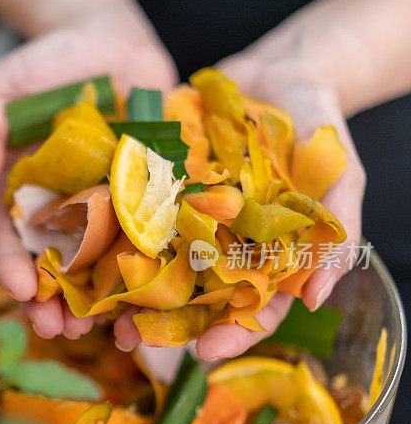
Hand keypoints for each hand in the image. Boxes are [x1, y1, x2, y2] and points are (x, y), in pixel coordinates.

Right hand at [0, 10, 176, 338]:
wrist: (110, 40)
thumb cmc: (48, 63)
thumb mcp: (0, 89)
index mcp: (23, 194)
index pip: (9, 239)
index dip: (11, 268)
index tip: (21, 290)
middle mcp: (64, 210)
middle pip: (54, 266)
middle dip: (53, 302)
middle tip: (59, 330)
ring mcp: (109, 208)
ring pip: (101, 266)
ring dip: (99, 303)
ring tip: (103, 330)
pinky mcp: (152, 199)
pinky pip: (151, 240)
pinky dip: (150, 272)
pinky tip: (153, 300)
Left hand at [114, 56, 365, 359]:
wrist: (276, 71)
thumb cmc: (318, 127)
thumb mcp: (339, 176)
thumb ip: (335, 233)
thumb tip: (317, 298)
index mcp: (262, 255)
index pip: (251, 307)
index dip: (231, 332)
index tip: (206, 352)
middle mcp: (217, 243)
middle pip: (189, 295)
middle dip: (161, 322)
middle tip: (129, 340)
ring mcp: (183, 216)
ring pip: (152, 261)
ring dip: (124, 287)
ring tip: (97, 310)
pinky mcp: (155, 186)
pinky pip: (130, 211)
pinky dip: (107, 230)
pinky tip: (82, 246)